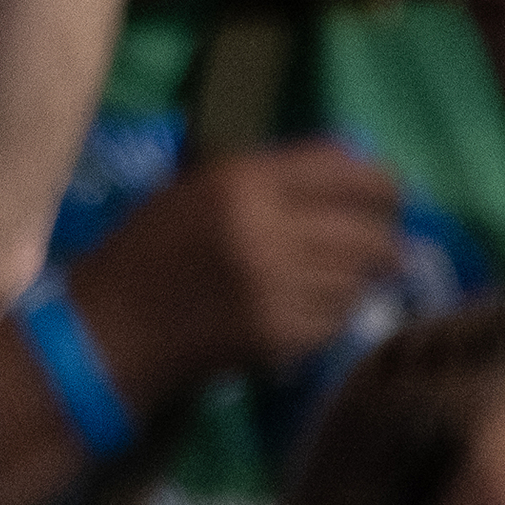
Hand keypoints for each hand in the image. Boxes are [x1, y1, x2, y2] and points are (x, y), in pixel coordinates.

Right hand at [60, 140, 400, 403]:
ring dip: (362, 280)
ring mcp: (275, 287)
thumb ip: (273, 175)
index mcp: (244, 181)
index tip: (392, 197)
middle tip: (389, 247)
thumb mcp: (200, 187)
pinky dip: (337, 315)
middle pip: (366, 229)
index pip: (346, 171)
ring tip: (352, 279)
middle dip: (386, 239)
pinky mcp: (279, 335)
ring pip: (358, 279)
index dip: (383, 184)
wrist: (112, 327)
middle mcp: (266, 229)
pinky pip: (338, 320)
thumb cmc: (151, 248)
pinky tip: (315, 310)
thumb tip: (356, 168)